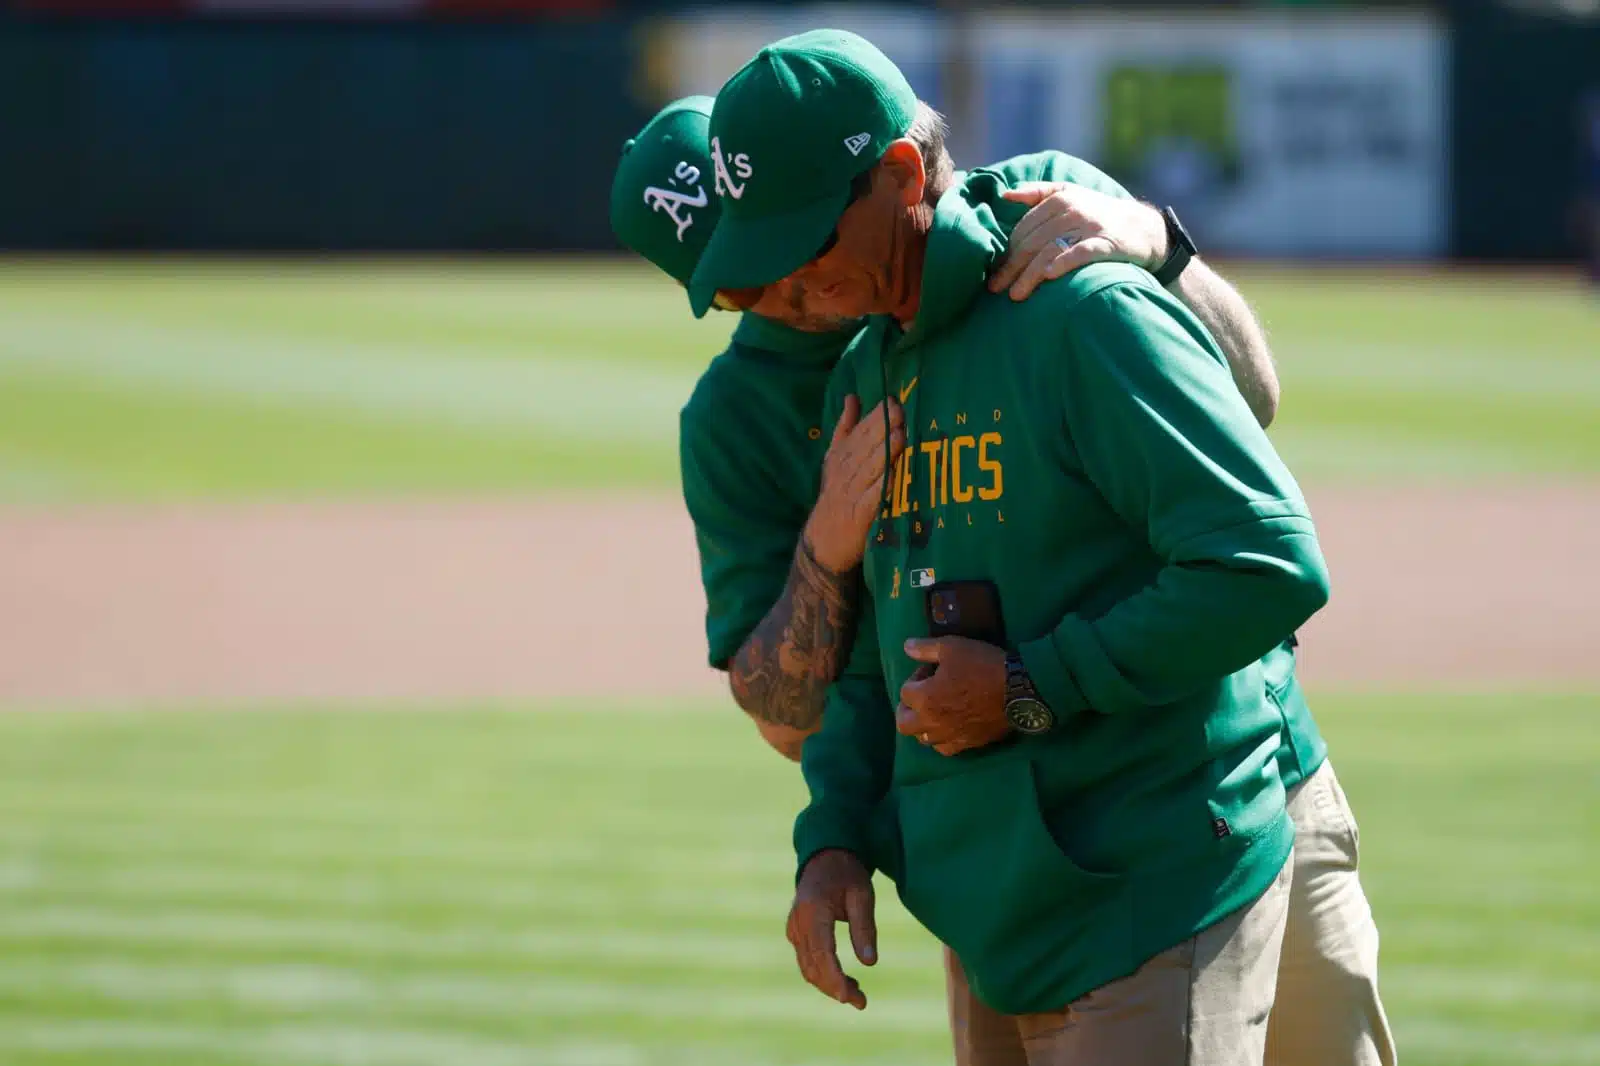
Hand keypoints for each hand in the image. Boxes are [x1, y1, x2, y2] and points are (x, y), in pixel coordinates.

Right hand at [787, 849, 877, 1008]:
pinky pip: (806, 961)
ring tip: (857, 995)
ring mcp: (794, 928)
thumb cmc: (847, 874)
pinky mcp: (796, 933)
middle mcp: (798, 922)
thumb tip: (870, 963)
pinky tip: (845, 981)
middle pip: (813, 966)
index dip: (834, 978)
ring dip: (829, 985)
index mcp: (813, 910)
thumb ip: (865, 927)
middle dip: (835, 988)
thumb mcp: (862, 895)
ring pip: (807, 968)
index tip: (848, 997)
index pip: (822, 952)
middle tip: (862, 1002)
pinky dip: (823, 975)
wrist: (824, 857)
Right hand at [804, 395, 906, 572]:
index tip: (892, 401)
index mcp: (839, 457)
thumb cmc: (836, 496)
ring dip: (885, 452)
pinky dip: (882, 486)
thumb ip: (844, 428)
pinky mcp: (860, 517)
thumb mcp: (834, 460)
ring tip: (900, 435)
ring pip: (870, 469)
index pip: (858, 433)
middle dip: (882, 428)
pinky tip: (894, 475)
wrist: (822, 542)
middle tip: (900, 412)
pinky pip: (873, 498)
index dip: (875, 417)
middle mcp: (844, 473)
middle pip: (865, 448)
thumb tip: (852, 397)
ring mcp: (851, 495)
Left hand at [895, 637, 1009, 755]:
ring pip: (923, 738)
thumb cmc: (983, 665)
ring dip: (923, 725)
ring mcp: (949, 736)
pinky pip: (945, 748)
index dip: (917, 676)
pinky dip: (942, 739)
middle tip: (922, 695)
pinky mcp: (967, 744)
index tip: (932, 669)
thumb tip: (906, 646)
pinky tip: (950, 726)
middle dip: (908, 708)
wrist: (1019, 690)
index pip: (905, 691)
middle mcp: (931, 723)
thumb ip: (925, 648)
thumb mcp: (952, 647)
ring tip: (936, 710)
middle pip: (904, 723)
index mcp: (924, 698)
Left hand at [988, 182, 1169, 300]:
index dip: (1007, 253)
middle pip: (1033, 242)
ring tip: (1015, 295)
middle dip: (1011, 267)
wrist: (1144, 228)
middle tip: (995, 289)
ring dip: (1029, 274)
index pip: (1023, 230)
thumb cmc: (1099, 214)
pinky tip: (1048, 276)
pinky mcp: (1106, 243)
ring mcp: (1089, 226)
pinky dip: (1063, 263)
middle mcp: (1072, 209)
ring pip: (1050, 251)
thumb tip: (1005, 195)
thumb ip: (1038, 192)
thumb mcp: (1071, 194)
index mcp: (1059, 199)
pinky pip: (1080, 253)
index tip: (995, 273)